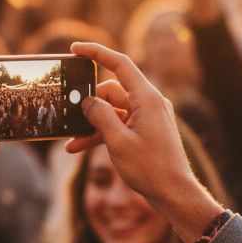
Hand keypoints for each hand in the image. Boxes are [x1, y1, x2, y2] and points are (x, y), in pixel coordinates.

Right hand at [66, 42, 222, 242]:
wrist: (174, 193)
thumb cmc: (151, 169)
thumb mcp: (118, 142)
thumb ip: (100, 116)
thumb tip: (87, 100)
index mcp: (147, 98)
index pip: (120, 64)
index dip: (97, 52)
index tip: (75, 49)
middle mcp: (149, 102)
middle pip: (111, 91)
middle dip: (88, 102)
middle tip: (67, 113)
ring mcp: (148, 117)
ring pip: (112, 110)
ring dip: (91, 123)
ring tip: (69, 138)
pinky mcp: (145, 130)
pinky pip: (119, 124)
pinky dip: (101, 133)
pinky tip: (78, 147)